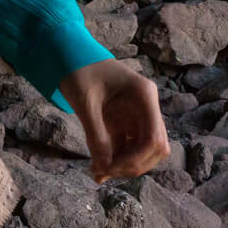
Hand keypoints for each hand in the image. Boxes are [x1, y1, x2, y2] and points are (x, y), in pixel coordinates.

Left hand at [58, 59, 170, 182]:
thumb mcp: (85, 103)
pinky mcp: (127, 121)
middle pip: (155, 148)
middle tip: (103, 172)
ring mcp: (139, 115)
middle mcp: (147, 107)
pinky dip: (117, 159)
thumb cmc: (79, 71)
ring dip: (124, 165)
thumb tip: (104, 167)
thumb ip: (96, 134)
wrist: (72, 55)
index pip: (154, 138)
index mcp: (144, 95)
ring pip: (144, 150)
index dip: (136, 159)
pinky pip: (130, 146)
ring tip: (97, 172)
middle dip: (132, 165)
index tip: (110, 168)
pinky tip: (98, 167)